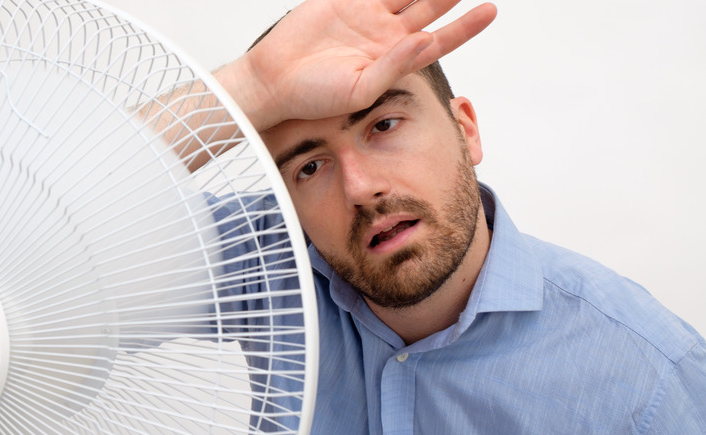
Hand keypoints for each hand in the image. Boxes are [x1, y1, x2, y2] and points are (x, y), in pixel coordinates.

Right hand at [218, 0, 496, 130]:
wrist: (274, 79)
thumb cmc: (313, 96)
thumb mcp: (360, 90)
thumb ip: (395, 66)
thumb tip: (425, 40)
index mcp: (394, 60)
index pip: (439, 40)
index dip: (465, 26)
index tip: (489, 11)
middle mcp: (385, 35)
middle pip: (429, 6)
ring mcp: (366, 14)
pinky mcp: (344, 0)